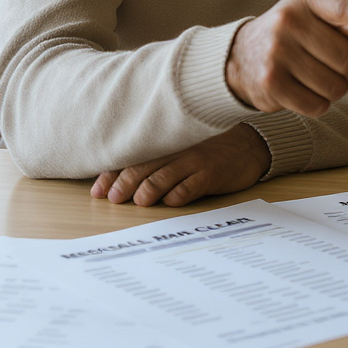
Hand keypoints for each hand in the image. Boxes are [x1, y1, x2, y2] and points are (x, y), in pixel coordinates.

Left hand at [90, 124, 270, 206]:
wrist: (250, 145)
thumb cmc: (209, 150)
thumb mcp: (182, 149)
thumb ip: (157, 160)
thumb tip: (119, 181)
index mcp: (166, 145)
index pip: (132, 158)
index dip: (112, 174)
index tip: (98, 191)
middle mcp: (177, 151)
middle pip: (143, 167)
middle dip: (123, 184)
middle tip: (112, 199)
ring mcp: (194, 161)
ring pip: (163, 176)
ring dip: (147, 190)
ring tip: (138, 202)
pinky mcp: (212, 174)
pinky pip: (190, 186)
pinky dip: (177, 196)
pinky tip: (169, 202)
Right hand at [226, 0, 347, 116]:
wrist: (242, 55)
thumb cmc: (301, 38)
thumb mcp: (328, 25)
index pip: (342, 7)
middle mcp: (289, 20)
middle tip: (346, 70)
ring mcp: (276, 51)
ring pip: (336, 87)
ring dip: (338, 90)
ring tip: (321, 77)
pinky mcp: (269, 83)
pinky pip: (317, 106)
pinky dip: (320, 105)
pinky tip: (305, 91)